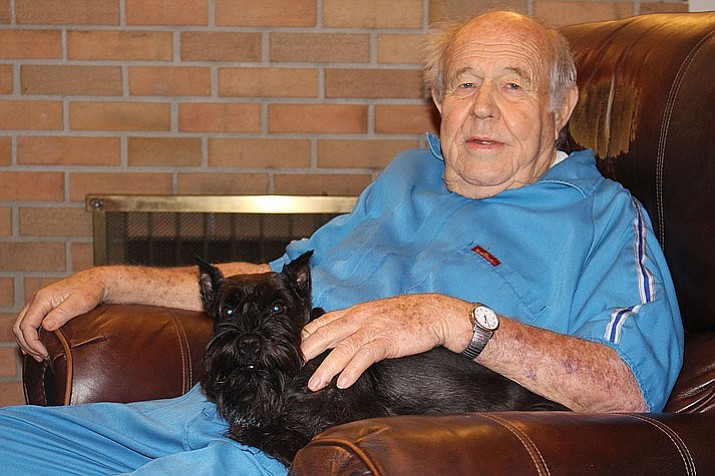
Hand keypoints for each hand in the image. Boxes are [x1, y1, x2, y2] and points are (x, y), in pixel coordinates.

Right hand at [13, 268, 106, 361]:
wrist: (96, 281)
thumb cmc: (90, 290)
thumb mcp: (79, 303)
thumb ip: (62, 314)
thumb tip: (46, 327)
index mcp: (42, 299)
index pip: (26, 325)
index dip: (32, 342)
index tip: (45, 353)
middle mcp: (37, 300)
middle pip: (19, 327)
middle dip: (27, 345)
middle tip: (42, 357)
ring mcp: (39, 303)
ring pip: (22, 326)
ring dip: (28, 342)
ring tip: (41, 355)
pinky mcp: (44, 307)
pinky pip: (29, 323)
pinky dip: (31, 336)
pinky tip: (38, 346)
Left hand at [300, 294, 472, 390]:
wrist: (434, 312)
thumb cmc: (407, 316)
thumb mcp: (376, 316)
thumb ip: (356, 325)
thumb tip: (338, 341)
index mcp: (355, 312)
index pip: (323, 322)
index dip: (305, 336)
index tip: (290, 351)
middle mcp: (360, 318)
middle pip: (326, 334)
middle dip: (307, 352)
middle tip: (291, 369)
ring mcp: (373, 329)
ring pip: (343, 348)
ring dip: (326, 367)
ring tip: (314, 384)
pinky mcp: (388, 340)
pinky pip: (366, 355)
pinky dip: (353, 369)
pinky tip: (343, 382)